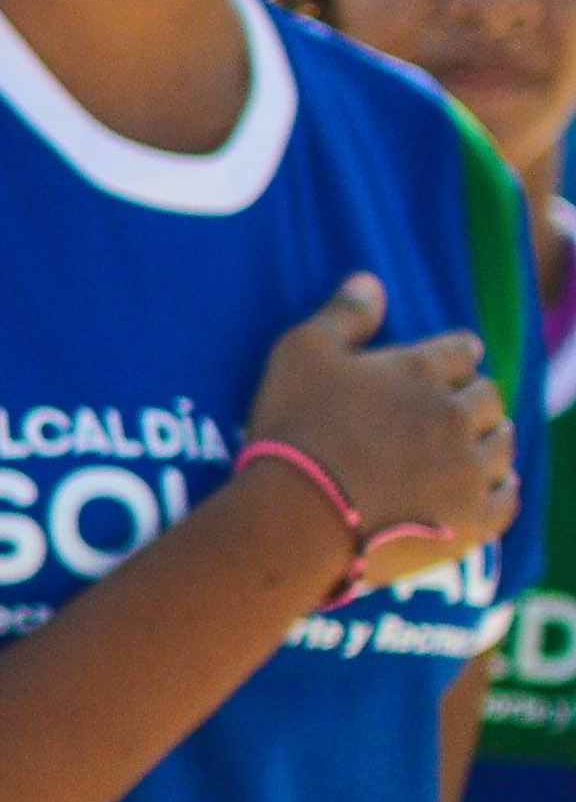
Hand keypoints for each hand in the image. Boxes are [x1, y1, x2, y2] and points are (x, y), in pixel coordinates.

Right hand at [241, 278, 518, 592]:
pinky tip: (487, 487)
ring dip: (490, 440)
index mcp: (422, 372)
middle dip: (474, 398)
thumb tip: (371, 280)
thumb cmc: (294, 430)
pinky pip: (506, 500)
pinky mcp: (472, 521)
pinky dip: (501, 490)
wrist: (298, 518)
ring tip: (469, 447)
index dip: (455, 355)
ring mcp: (469, 471)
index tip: (449, 362)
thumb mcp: (300, 355)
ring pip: (502, 445)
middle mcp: (457, 416)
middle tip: (453, 408)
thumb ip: (342, 315)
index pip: (463, 350)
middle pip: (489, 398)